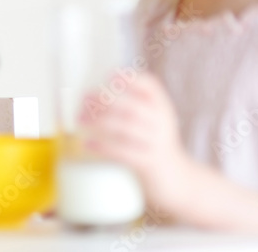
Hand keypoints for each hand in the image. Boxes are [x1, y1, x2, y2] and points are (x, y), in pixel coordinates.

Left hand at [80, 71, 194, 213]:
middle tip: (85, 99)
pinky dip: (103, 147)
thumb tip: (93, 96)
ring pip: (125, 128)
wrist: (177, 180)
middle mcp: (162, 123)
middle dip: (106, 101)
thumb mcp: (152, 122)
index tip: (110, 76)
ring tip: (80, 119)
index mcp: (162, 108)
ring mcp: (156, 143)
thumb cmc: (153, 146)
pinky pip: (124, 153)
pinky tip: (88, 144)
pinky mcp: (149, 163)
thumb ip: (133, 106)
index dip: (131, 79)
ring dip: (99, 122)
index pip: (151, 86)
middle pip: (132, 107)